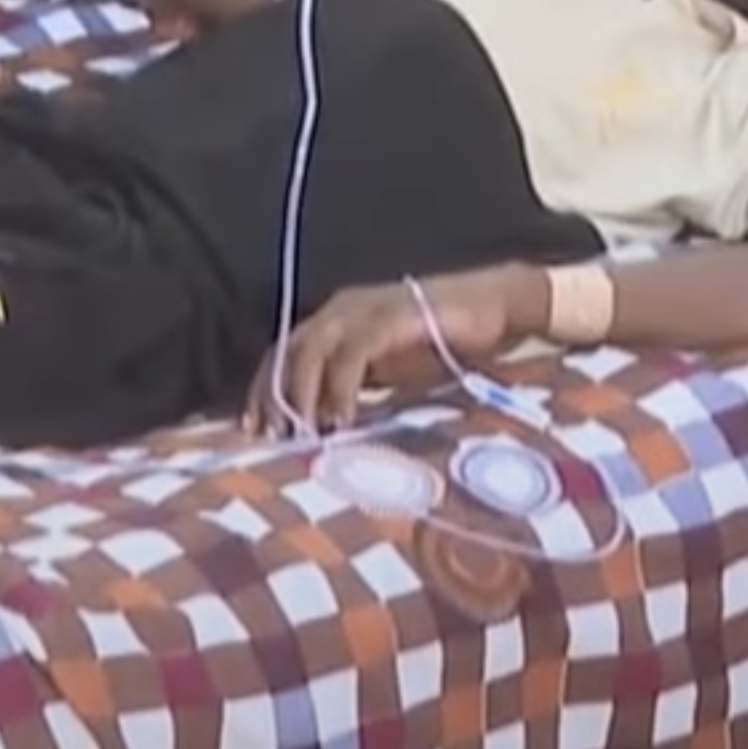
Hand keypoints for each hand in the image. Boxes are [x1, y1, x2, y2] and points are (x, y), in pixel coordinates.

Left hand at [247, 270, 528, 434]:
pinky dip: (340, 388)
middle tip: (270, 440)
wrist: (494, 308)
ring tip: (302, 436)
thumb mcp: (388, 375)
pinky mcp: (389, 316)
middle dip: (272, 397)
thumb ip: (355, 393)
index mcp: (335, 322)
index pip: (282, 354)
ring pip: (311, 350)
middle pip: (286, 351)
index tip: (253, 432)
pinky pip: (352, 353)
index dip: (263, 391)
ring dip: (301, 395)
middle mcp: (340, 310)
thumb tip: (324, 433)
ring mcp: (363, 309)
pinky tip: (341, 420)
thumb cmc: (443, 345)